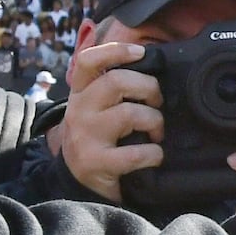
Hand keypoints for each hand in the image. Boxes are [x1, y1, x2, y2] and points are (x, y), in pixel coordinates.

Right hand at [49, 27, 164, 200]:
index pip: (89, 61)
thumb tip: (150, 67)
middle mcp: (79, 110)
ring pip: (130, 114)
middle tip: (157, 102)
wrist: (78, 184)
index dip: (116, 51)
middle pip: (116, 82)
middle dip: (149, 88)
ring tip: (157, 133)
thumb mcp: (94, 109)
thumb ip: (111, 89)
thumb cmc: (96, 139)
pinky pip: (136, 152)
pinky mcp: (96, 162)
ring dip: (155, 122)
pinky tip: (155, 156)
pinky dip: (154, 153)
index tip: (141, 52)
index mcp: (80, 93)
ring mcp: (86, 136)